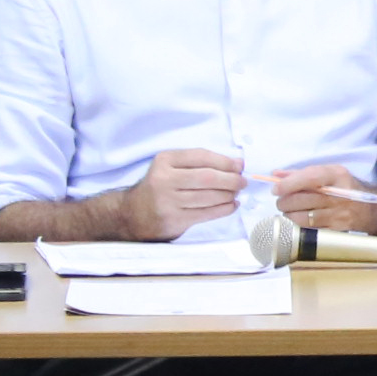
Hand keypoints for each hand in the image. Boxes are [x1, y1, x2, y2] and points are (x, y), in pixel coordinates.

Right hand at [120, 147, 244, 240]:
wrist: (134, 213)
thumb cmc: (162, 186)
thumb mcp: (172, 167)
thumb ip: (201, 163)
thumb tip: (238, 164)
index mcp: (165, 160)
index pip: (201, 156)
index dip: (225, 161)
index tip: (240, 166)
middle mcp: (164, 179)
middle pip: (207, 178)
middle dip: (231, 180)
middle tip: (242, 182)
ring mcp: (168, 201)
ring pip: (210, 197)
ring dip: (229, 195)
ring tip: (235, 194)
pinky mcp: (174, 218)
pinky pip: (207, 213)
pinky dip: (225, 209)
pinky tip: (231, 205)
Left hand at [264, 164, 376, 226]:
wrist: (373, 210)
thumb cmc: (345, 188)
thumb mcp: (330, 174)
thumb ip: (301, 173)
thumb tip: (275, 175)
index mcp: (337, 175)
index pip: (309, 178)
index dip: (288, 184)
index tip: (275, 190)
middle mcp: (339, 194)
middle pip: (301, 200)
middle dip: (284, 202)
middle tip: (282, 202)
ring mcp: (339, 214)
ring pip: (301, 217)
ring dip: (289, 215)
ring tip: (290, 212)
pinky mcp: (337, 230)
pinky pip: (309, 230)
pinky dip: (299, 226)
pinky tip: (300, 221)